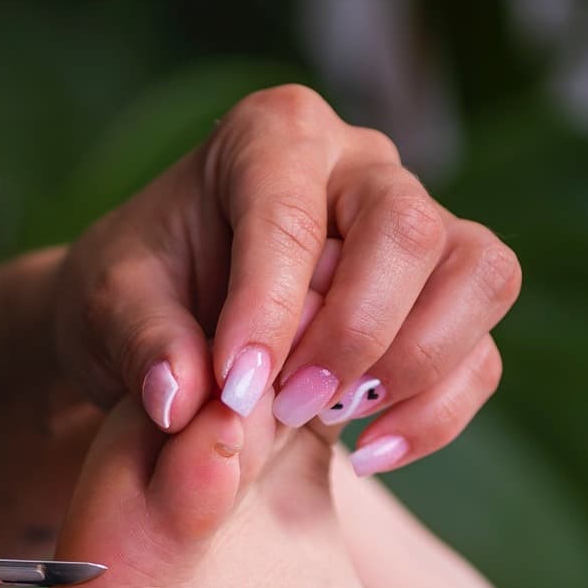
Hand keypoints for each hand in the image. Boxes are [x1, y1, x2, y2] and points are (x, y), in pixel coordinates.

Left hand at [46, 84, 520, 474]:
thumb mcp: (106, 305)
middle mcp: (360, 164)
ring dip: (414, 366)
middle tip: (286, 406)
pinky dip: (436, 412)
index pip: (290, 215)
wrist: (162, 320)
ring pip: (478, 276)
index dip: (270, 309)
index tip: (236, 390)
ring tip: (332, 423)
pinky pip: (482, 350)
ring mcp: (419, 223)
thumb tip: (182, 400)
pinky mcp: (447, 294)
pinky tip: (366, 452)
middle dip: (353, 334)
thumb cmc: (134, 292)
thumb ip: (143, 342)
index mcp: (271, 135)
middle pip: (409, 230)